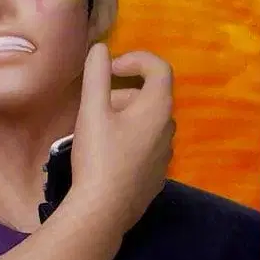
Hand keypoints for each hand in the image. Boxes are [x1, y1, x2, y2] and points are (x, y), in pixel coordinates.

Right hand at [70, 43, 174, 231]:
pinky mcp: (156, 177)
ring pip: (148, 125)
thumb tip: (100, 48)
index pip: (158, 68)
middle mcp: (168, 129)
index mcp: (157, 108)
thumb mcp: (92, 111)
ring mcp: (165, 156)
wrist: (103, 211)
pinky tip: (107, 158)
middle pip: (150, 97)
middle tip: (95, 106)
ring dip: (125, 119)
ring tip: (97, 132)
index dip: (134, 59)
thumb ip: (96, 75)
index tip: (109, 69)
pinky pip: (146, 148)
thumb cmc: (98, 157)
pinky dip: (130, 142)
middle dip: (122, 93)